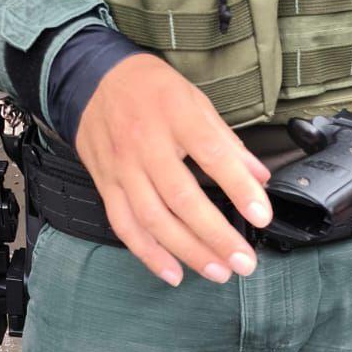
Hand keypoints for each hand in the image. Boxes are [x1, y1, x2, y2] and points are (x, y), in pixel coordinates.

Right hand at [75, 54, 272, 284]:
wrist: (89, 79)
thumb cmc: (149, 90)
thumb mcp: (194, 101)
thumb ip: (227, 142)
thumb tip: (260, 177)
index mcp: (176, 115)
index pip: (212, 155)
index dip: (239, 188)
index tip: (261, 216)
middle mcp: (145, 144)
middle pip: (181, 199)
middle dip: (216, 236)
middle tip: (243, 262)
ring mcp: (122, 168)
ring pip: (154, 219)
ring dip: (188, 252)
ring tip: (218, 272)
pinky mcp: (106, 185)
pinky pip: (125, 226)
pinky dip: (149, 254)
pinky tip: (173, 272)